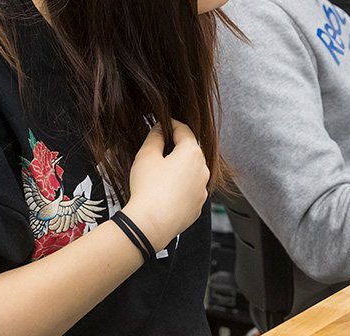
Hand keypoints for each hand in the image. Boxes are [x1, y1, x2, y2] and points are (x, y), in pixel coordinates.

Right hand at [122, 119, 209, 250]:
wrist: (150, 225)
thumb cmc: (148, 190)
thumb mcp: (146, 156)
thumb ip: (155, 137)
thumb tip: (159, 129)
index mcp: (192, 153)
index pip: (184, 130)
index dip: (172, 124)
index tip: (164, 123)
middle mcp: (203, 170)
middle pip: (190, 151)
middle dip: (177, 147)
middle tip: (160, 147)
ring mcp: (202, 189)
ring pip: (192, 171)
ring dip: (180, 168)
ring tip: (161, 172)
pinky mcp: (198, 206)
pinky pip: (191, 189)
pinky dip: (182, 186)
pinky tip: (166, 191)